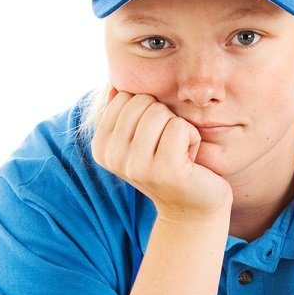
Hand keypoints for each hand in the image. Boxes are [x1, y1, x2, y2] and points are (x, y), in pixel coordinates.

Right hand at [92, 90, 231, 223]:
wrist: (192, 207)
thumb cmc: (168, 166)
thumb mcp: (140, 139)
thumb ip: (123, 114)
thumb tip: (114, 87)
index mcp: (101, 147)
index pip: (124, 97)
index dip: (148, 111)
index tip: (153, 139)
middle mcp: (113, 158)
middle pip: (142, 102)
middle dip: (164, 117)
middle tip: (168, 146)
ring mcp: (137, 166)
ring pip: (160, 112)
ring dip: (179, 128)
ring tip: (178, 153)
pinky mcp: (165, 170)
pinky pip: (180, 127)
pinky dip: (192, 138)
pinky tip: (189, 160)